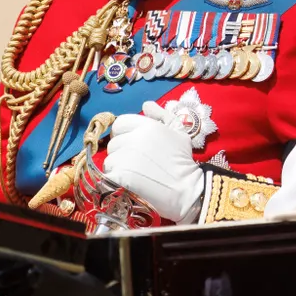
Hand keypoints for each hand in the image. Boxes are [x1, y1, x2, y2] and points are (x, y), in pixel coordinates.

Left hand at [103, 101, 203, 223]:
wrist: (186, 190)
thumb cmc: (183, 161)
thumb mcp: (179, 132)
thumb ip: (162, 115)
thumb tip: (146, 105)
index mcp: (147, 126)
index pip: (120, 124)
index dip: (123, 133)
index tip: (130, 144)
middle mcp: (135, 138)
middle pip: (113, 143)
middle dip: (120, 152)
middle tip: (134, 162)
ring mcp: (127, 158)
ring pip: (110, 160)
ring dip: (118, 167)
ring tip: (133, 174)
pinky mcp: (121, 176)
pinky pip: (109, 174)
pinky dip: (115, 180)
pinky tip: (128, 183)